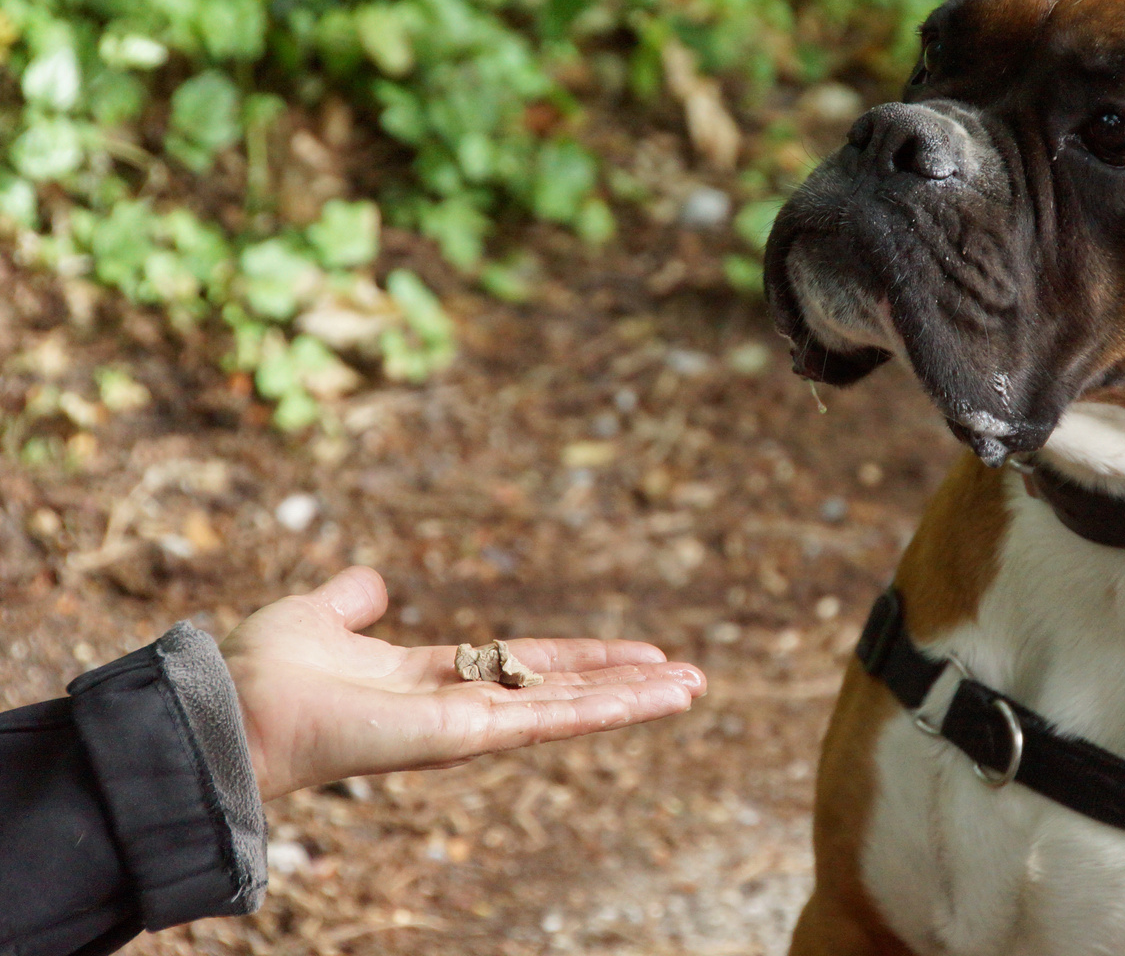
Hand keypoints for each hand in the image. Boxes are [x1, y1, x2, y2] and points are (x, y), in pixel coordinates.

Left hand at [220, 567, 705, 800]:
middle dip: (628, 685)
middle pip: (565, 690)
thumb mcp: (318, 614)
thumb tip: (373, 581)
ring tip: (696, 688)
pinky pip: (552, 717)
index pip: (529, 665)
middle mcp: (465, 706)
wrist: (237, 709)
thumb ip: (351, 600)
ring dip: (637, 699)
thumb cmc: (265, 670)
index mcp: (437, 679)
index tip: (636, 651)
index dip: (583, 656)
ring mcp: (473, 724)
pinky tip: (658, 697)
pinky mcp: (470, 733)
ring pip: (573, 708)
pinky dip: (609, 707)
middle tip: (691, 679)